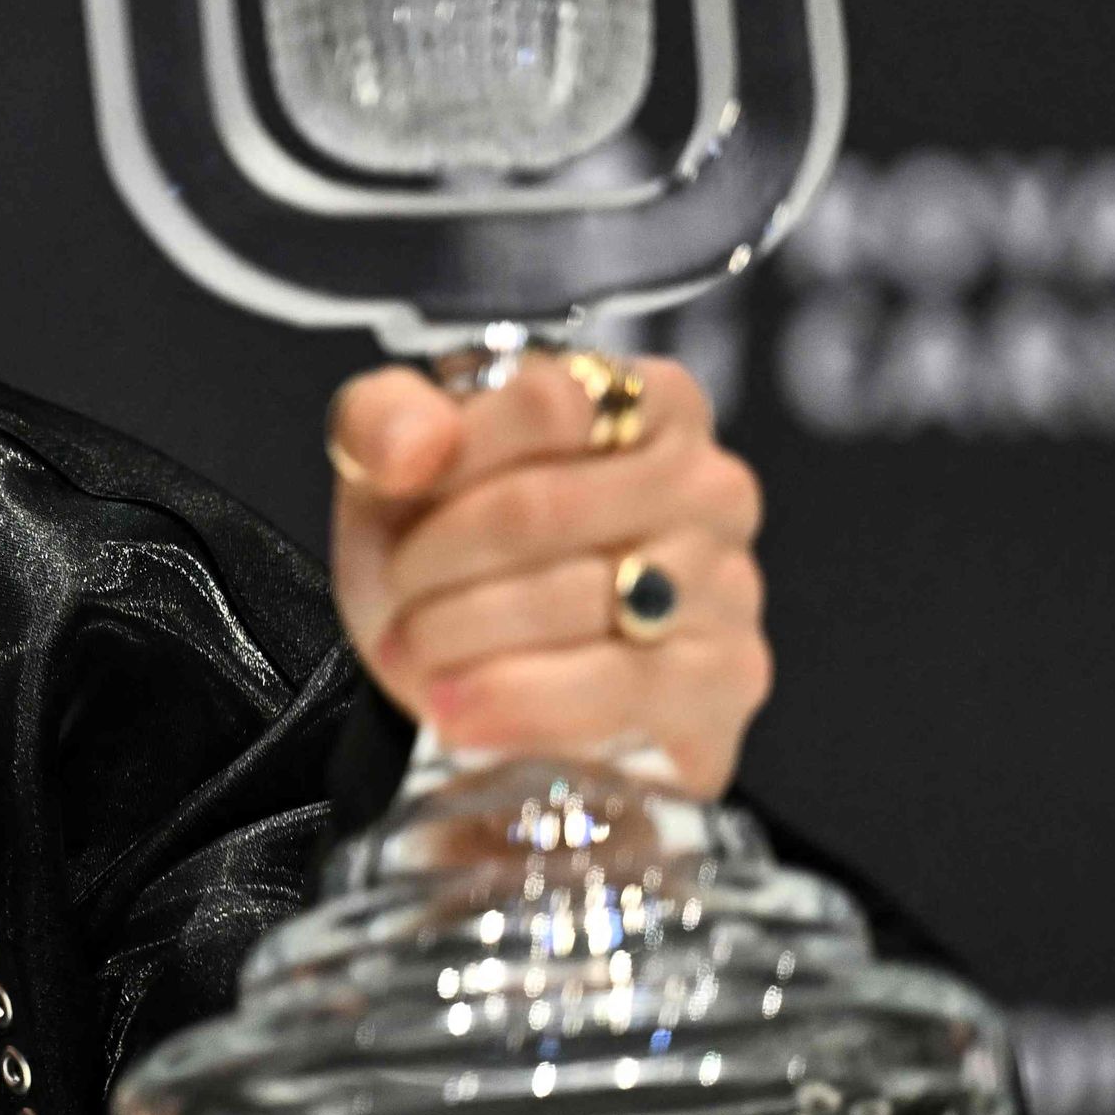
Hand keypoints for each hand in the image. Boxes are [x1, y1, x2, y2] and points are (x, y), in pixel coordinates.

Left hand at [326, 353, 770, 798]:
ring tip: (412, 650)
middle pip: (541, 506)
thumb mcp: (398, 464)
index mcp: (648, 402)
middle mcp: (711, 484)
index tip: (398, 501)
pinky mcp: (722, 683)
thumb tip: (416, 445)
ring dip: (458, 632)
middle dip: (437, 559)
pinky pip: (612, 689)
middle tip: (395, 595)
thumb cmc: (456, 549)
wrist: (485, 672)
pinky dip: (512, 702)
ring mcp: (728, 585)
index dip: (451, 458)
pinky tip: (457, 711)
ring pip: (569, 599)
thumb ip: (386, 420)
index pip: (547, 403)